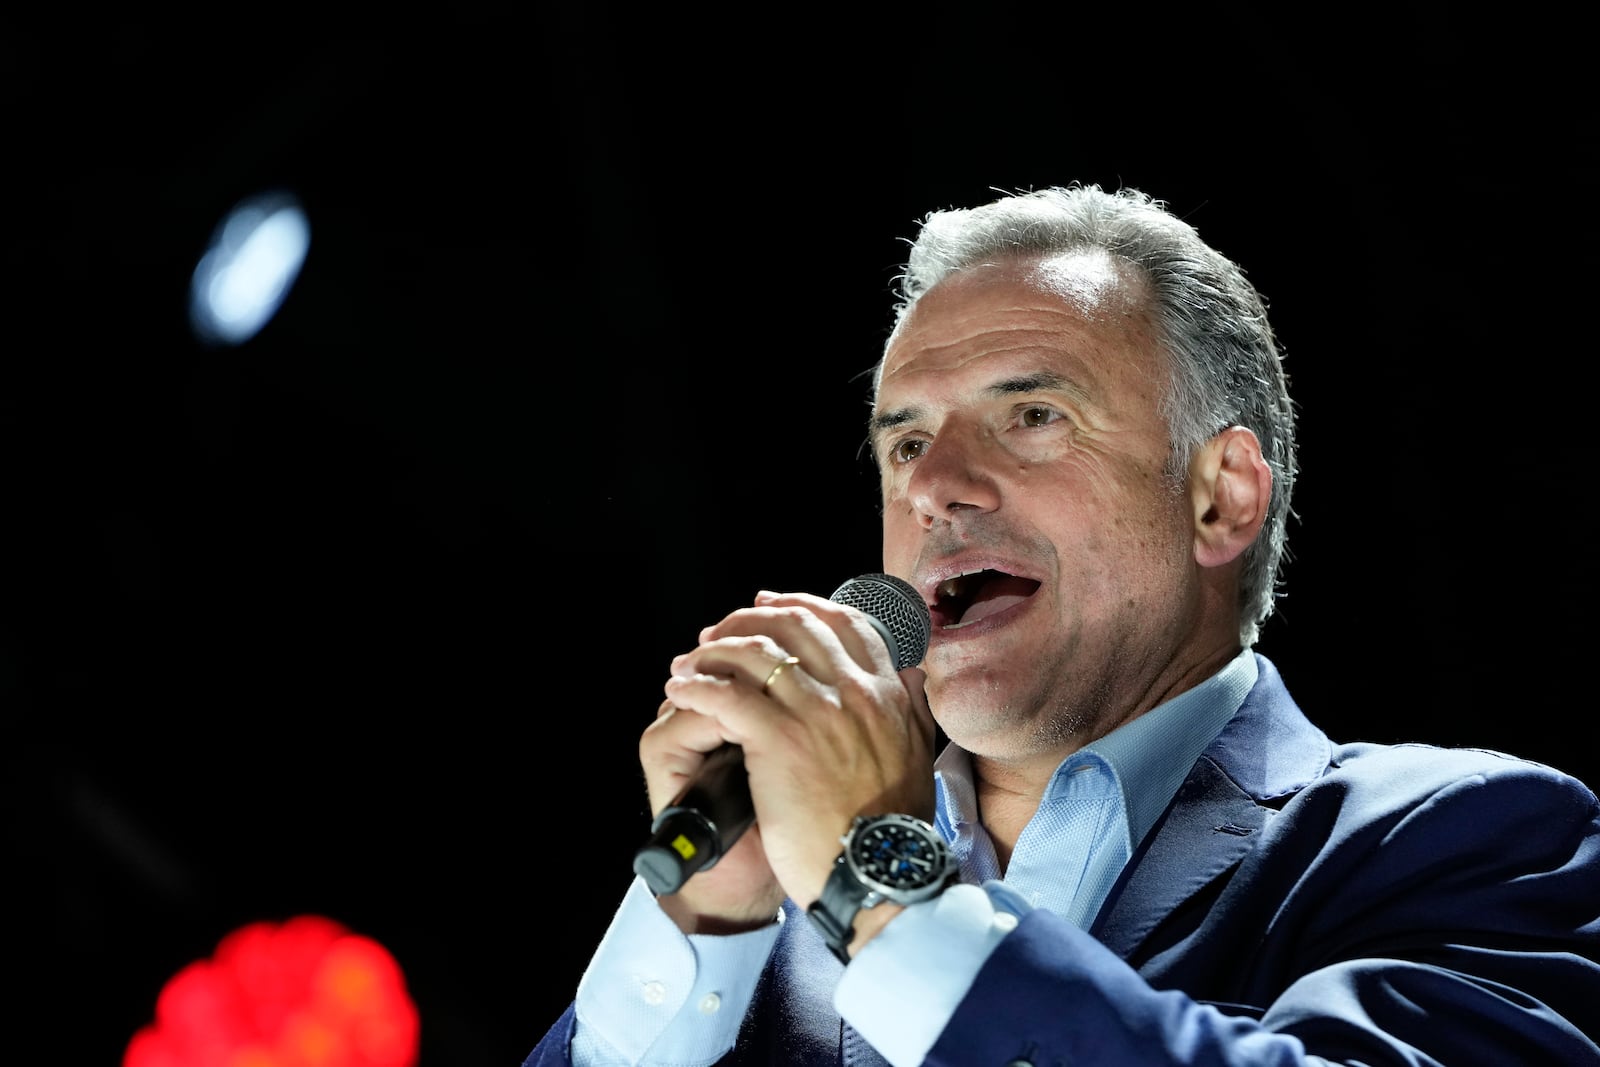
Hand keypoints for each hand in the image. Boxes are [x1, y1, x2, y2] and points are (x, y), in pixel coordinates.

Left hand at [658, 590, 937, 919]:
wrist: (878, 874)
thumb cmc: (891, 828)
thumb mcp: (917, 755)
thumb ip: (910, 708)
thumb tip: (908, 674)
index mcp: (885, 694)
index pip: (843, 622)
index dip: (798, 605)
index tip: (767, 605)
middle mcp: (855, 692)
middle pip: (794, 624)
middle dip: (747, 620)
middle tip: (716, 634)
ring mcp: (817, 713)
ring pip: (755, 652)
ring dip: (713, 651)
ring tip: (688, 665)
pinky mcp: (781, 741)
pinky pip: (727, 694)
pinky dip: (697, 686)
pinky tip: (680, 691)